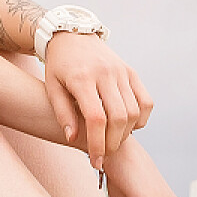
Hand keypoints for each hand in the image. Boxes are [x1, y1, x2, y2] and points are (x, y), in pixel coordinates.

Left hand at [42, 33, 152, 171]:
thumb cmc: (59, 65)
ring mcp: (121, 72)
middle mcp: (105, 74)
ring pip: (134, 111)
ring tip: (113, 141)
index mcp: (82, 78)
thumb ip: (62, 114)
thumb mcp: (52, 88)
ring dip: (126, 134)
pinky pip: (145, 101)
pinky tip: (127, 126)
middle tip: (103, 154)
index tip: (95, 160)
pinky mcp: (131, 72)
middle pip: (118, 118)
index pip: (96, 118)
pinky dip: (140, 119)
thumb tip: (73, 138)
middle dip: (113, 143)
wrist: (73, 35)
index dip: (97, 144)